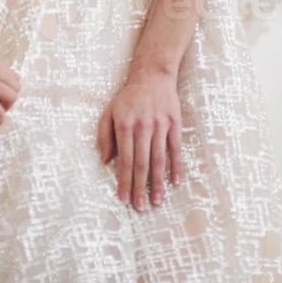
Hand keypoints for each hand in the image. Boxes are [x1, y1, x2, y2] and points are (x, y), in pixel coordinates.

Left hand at [97, 69, 184, 210]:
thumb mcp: (109, 111)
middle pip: (141, 163)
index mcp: (125, 125)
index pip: (124, 159)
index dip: (124, 180)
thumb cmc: (128, 97)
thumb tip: (105, 161)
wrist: (152, 75)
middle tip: (140, 207)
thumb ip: (104, 135)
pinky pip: (176, 149)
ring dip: (158, 182)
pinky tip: (175, 182)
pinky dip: (177, 166)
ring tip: (157, 201)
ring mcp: (160, 125)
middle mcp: (143, 126)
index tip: (123, 198)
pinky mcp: (174, 124)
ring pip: (159, 160)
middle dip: (140, 187)